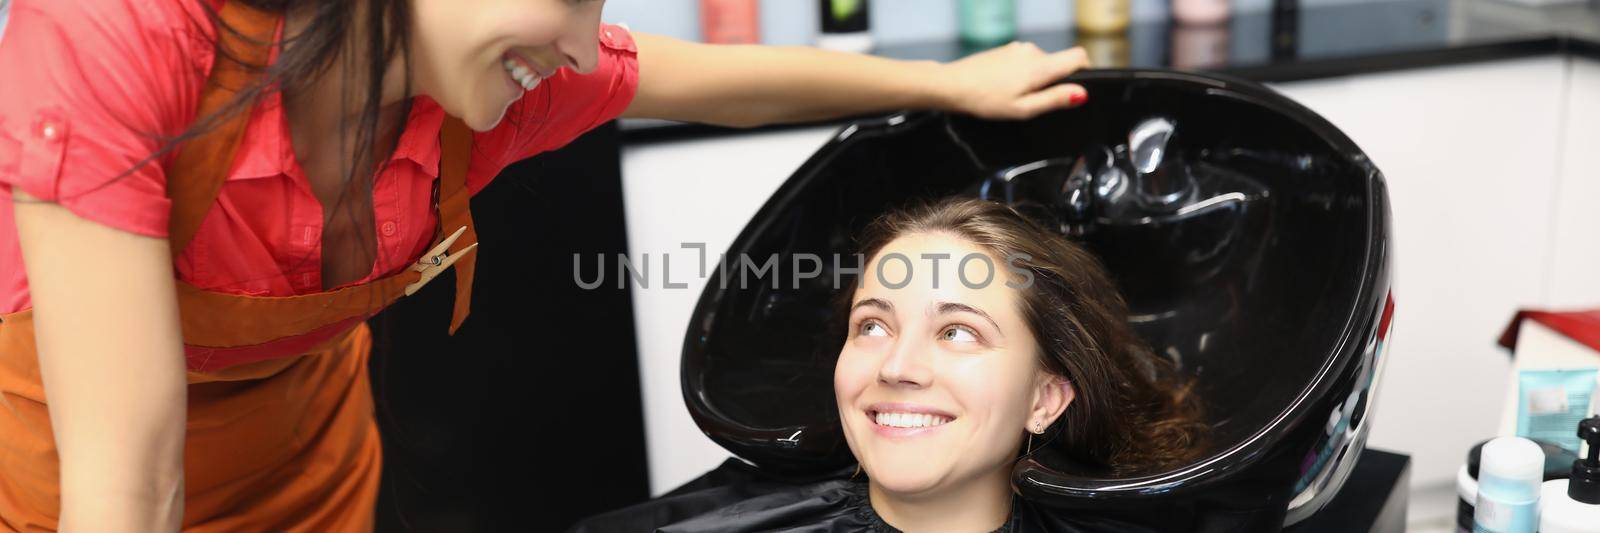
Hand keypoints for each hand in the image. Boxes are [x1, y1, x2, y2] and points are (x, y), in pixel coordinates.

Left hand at [934, 42, 1090, 119]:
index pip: (1079, 56)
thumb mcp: (1024, 109)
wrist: (952, 85)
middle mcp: (1031, 51)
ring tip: (1012, 96)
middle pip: (1058, 63)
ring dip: (1034, 79)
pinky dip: (1021, 75)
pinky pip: (1025, 62)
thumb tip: (1081, 94)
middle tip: (1031, 102)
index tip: (1074, 89)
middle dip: (1052, 82)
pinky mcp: (1006, 50)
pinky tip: (1003, 87)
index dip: (1084, 72)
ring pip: (1040, 64)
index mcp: (1040, 66)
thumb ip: (1054, 100)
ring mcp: (1017, 48)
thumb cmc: (984, 99)